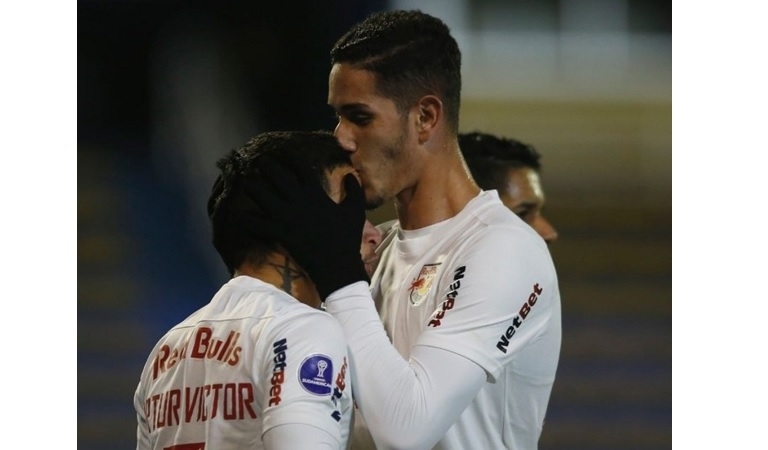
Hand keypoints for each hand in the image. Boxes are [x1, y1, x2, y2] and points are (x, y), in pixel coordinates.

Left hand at [246, 156, 368, 298]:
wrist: (337, 263)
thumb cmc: (347, 237)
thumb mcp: (355, 210)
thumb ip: (354, 191)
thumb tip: (351, 176)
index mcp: (315, 193)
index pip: (300, 168)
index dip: (289, 157)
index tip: (281, 150)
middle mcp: (298, 200)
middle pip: (277, 176)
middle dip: (266, 166)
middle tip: (258, 160)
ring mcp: (286, 216)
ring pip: (262, 195)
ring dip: (252, 186)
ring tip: (244, 179)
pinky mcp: (279, 232)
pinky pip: (257, 224)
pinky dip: (246, 219)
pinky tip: (237, 214)